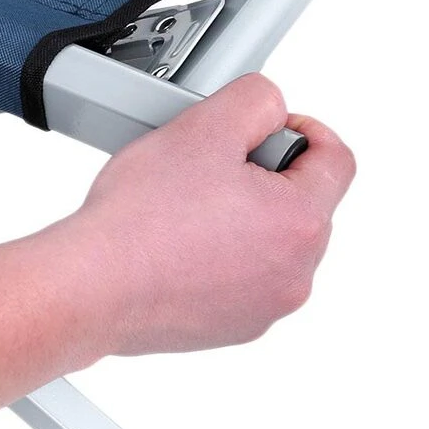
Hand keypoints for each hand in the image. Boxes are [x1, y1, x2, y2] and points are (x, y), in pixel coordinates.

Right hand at [58, 73, 355, 355]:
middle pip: (300, 204)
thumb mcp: (201, 127)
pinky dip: (217, 258)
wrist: (92, 284)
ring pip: (270, 244)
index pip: (337, 160)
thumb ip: (254, 101)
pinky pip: (241, 280)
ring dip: (240, 219)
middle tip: (208, 165)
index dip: (304, 129)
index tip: (272, 126)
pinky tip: (174, 243)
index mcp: (301, 221)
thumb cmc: (140, 216)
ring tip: (183, 207)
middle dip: (262, 177)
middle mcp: (297, 273)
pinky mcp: (233, 327)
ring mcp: (265, 306)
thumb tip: (272, 106)